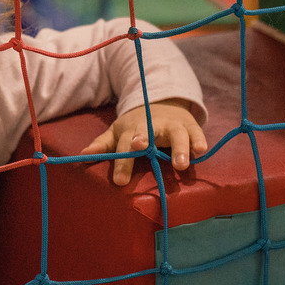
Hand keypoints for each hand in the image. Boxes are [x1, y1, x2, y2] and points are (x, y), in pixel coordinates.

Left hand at [79, 99, 206, 186]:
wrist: (162, 103)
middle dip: (143, 138)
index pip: (124, 146)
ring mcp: (172, 125)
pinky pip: (196, 133)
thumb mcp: (118, 131)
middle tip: (140, 147)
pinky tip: (200, 151)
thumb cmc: (136, 126)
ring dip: (179, 147)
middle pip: (148, 132)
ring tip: (181, 164)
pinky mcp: (190, 126)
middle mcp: (152, 125)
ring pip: (177, 134)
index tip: (119, 181)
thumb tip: (83, 154)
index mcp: (132, 129)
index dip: (122, 162)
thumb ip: (103, 144)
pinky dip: (199, 140)